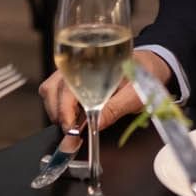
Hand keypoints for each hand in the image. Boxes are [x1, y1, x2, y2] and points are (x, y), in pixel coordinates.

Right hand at [38, 50, 171, 131]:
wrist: (147, 66)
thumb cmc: (142, 77)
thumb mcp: (135, 95)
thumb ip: (115, 109)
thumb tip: (95, 125)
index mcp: (93, 62)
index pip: (67, 85)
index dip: (65, 109)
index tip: (70, 128)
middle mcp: (77, 63)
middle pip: (51, 88)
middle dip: (59, 114)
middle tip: (72, 133)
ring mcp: (71, 70)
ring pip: (49, 91)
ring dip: (57, 111)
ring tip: (73, 125)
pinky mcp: (70, 79)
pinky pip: (54, 93)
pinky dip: (59, 108)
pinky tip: (73, 117)